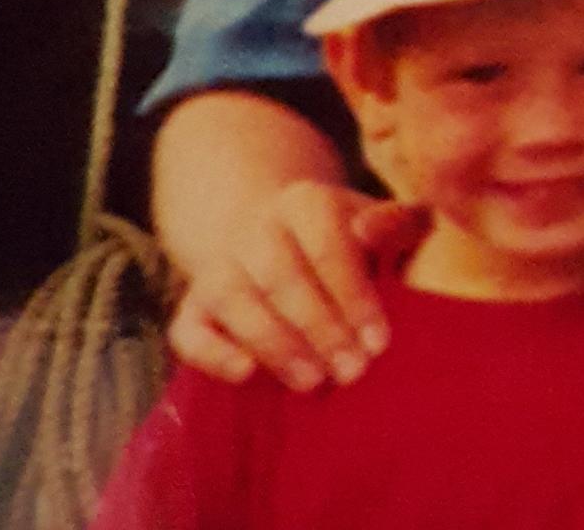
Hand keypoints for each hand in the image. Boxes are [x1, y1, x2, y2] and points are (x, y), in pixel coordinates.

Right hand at [166, 181, 427, 388]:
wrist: (280, 240)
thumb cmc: (348, 242)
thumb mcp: (381, 224)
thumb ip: (395, 223)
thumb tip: (372, 231)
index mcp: (306, 202)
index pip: (328, 246)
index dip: (353, 295)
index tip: (379, 342)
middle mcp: (255, 229)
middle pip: (281, 276)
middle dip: (320, 328)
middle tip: (352, 371)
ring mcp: (217, 268)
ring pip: (234, 300)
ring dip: (274, 343)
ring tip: (312, 381)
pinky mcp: (192, 309)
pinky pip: (189, 332)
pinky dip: (212, 354)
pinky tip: (247, 374)